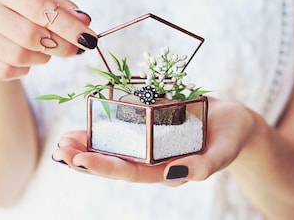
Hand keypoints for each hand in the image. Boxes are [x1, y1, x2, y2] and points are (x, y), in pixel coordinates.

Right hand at [0, 0, 96, 80]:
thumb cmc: (22, 10)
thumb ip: (64, 8)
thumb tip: (84, 21)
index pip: (41, 9)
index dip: (69, 27)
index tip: (90, 39)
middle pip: (31, 35)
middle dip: (61, 46)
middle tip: (76, 49)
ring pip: (19, 56)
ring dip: (42, 57)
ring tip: (46, 49)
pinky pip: (7, 71)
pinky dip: (24, 70)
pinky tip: (28, 58)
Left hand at [52, 98, 256, 186]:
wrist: (232, 119)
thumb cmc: (231, 137)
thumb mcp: (222, 153)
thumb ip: (202, 167)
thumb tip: (173, 176)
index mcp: (167, 169)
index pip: (131, 172)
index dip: (105, 167)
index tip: (80, 160)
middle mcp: (154, 156)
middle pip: (116, 160)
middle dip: (87, 156)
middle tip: (61, 150)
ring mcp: (151, 138)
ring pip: (116, 143)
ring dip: (90, 141)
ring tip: (66, 138)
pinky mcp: (152, 120)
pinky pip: (127, 122)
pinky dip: (108, 120)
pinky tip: (90, 117)